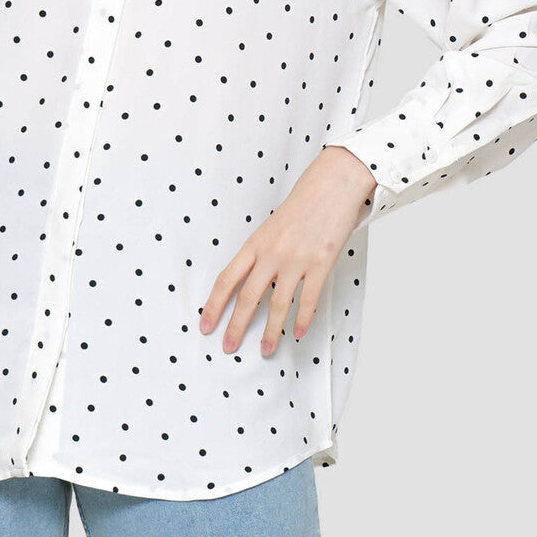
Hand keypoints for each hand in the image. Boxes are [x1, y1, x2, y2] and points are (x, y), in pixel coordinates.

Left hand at [198, 145, 376, 356]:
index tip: (205, 325)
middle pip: (248, 297)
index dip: (214, 305)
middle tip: (228, 347)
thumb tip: (248, 284)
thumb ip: (260, 255)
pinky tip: (297, 332)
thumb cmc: (301, 206)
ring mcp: (297, 260)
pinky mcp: (321, 264)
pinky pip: (309, 299)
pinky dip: (302, 319)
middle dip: (236, 326)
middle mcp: (272, 254)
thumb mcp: (270, 228)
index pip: (226, 279)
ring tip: (265, 350)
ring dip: (270, 332)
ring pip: (278, 304)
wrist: (331, 187)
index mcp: (255, 244)